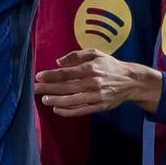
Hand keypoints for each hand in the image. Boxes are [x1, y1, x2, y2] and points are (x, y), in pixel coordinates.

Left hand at [34, 49, 156, 116]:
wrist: (130, 81)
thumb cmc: (110, 66)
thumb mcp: (96, 53)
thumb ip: (76, 55)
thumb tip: (58, 61)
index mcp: (91, 68)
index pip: (66, 73)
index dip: (51, 75)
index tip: (39, 76)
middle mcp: (92, 83)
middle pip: (66, 87)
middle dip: (48, 88)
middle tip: (35, 88)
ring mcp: (96, 96)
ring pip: (71, 100)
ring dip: (55, 100)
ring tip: (44, 99)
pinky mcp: (99, 106)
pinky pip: (80, 110)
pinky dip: (67, 111)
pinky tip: (57, 109)